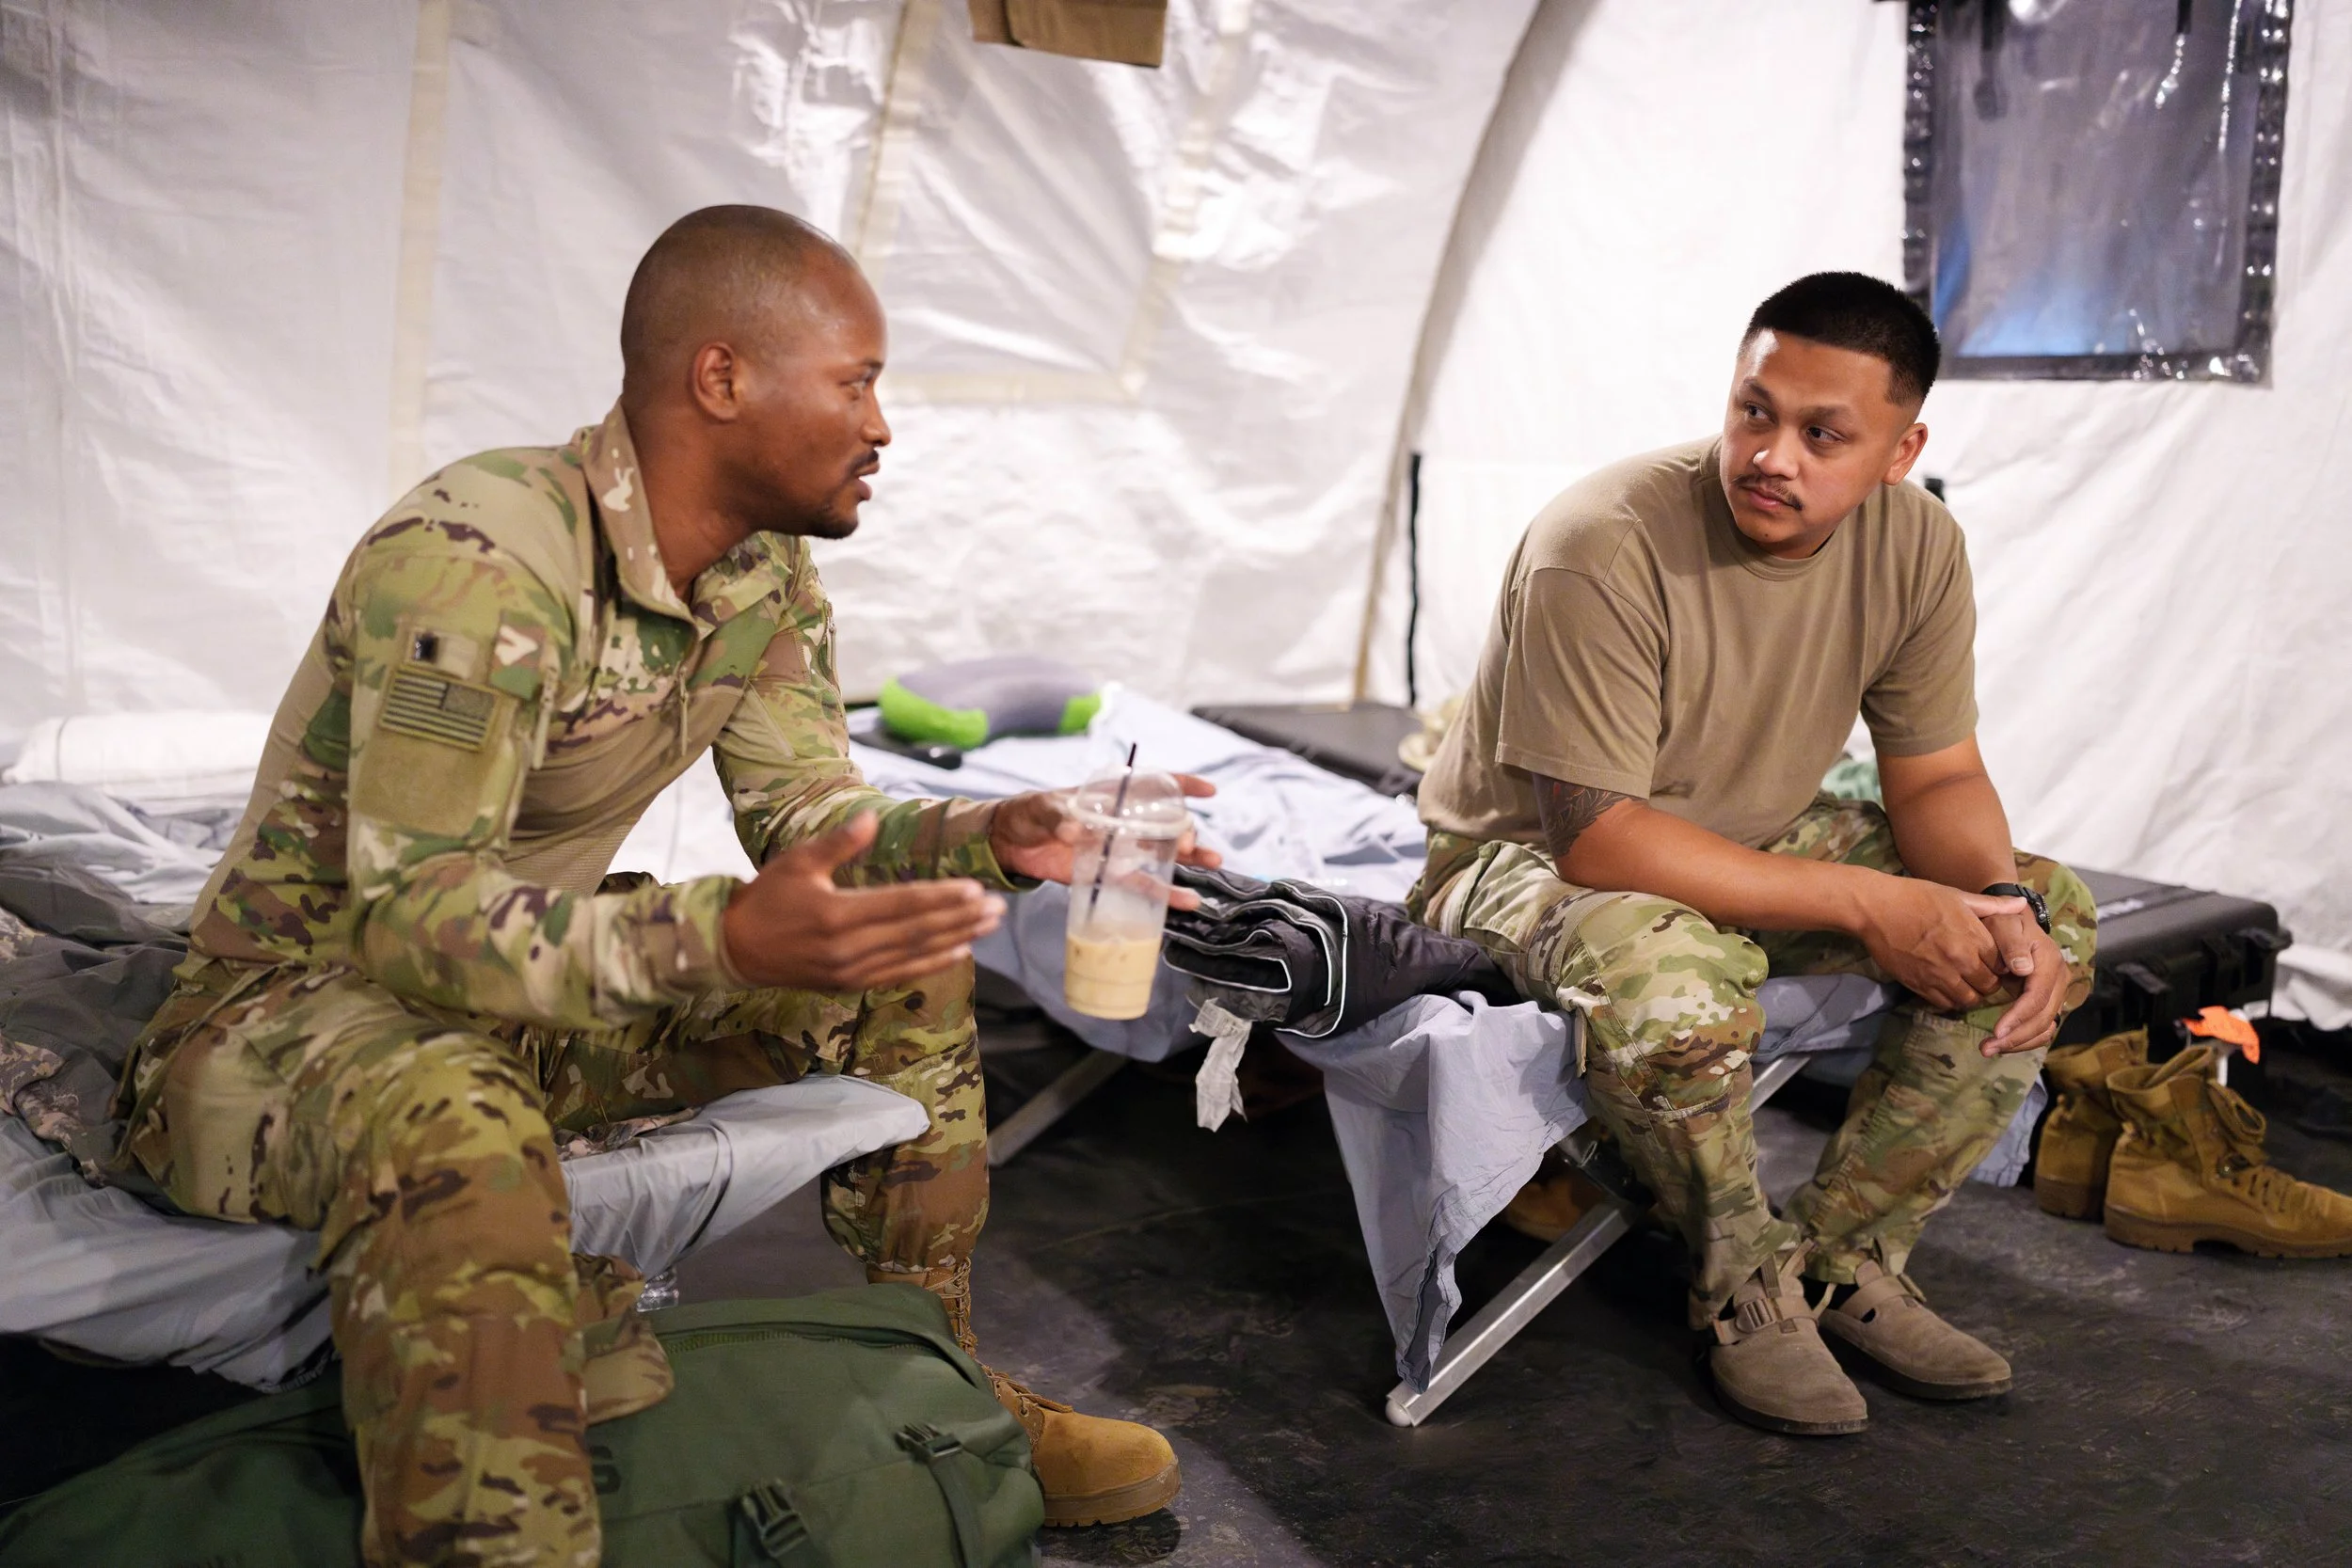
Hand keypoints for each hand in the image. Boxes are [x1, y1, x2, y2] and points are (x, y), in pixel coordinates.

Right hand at [722, 813, 1003, 991]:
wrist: (734, 949)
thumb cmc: (767, 899)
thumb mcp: (797, 861)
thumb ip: (838, 843)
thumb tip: (871, 817)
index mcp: (836, 914)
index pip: (900, 906)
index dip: (940, 898)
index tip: (974, 889)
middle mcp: (848, 948)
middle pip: (916, 931)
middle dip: (960, 918)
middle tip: (997, 907)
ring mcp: (850, 971)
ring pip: (914, 954)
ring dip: (956, 938)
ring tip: (989, 925)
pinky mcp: (850, 985)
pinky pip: (900, 973)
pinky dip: (932, 963)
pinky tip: (960, 951)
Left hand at [988, 776, 1222, 908]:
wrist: (1011, 844)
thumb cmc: (1030, 813)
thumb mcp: (1043, 808)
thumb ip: (1059, 817)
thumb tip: (1074, 831)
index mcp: (1112, 796)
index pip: (1154, 786)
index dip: (1183, 785)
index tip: (1209, 791)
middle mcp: (1124, 822)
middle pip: (1166, 822)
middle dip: (1184, 829)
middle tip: (1185, 843)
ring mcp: (1121, 850)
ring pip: (1164, 853)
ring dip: (1190, 858)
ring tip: (1213, 862)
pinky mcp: (1111, 876)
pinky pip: (1144, 886)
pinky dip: (1165, 895)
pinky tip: (1187, 901)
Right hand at [1853, 875, 2025, 1013]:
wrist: (1877, 909)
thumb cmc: (1917, 896)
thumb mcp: (1957, 896)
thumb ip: (1992, 905)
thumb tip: (2022, 905)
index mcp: (1973, 937)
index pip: (2003, 965)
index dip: (2001, 965)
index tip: (1993, 961)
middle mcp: (1960, 961)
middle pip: (1989, 986)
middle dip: (1988, 982)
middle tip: (1981, 974)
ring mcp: (1939, 976)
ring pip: (1969, 1000)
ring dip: (1971, 994)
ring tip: (1964, 983)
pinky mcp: (1919, 985)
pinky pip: (1945, 1004)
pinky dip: (1950, 999)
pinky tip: (1947, 987)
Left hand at [1980, 904, 2067, 1056]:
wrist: (2012, 922)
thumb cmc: (2004, 922)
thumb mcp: (2004, 924)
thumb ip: (2012, 944)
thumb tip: (2023, 969)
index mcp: (2049, 962)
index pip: (2036, 997)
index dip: (2018, 1017)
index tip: (1995, 1032)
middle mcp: (2058, 980)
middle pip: (2043, 1018)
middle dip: (2016, 1037)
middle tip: (1986, 1048)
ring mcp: (2055, 992)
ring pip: (2045, 1027)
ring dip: (2019, 1043)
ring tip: (1988, 1050)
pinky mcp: (2047, 1001)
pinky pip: (2042, 1027)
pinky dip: (2025, 1040)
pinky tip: (2003, 1045)